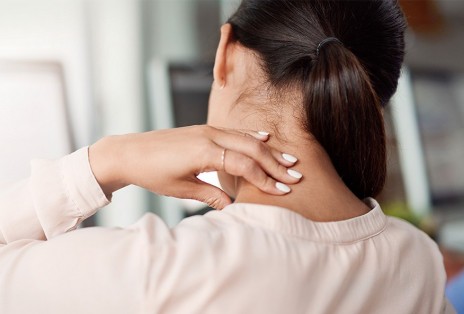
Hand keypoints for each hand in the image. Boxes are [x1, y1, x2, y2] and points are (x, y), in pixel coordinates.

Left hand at [89, 125, 300, 208]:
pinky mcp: (204, 130)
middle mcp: (210, 136)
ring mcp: (208, 130)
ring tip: (288, 160)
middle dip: (275, 163)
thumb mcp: (181, 189)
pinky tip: (265, 138)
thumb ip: (211, 195)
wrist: (129, 152)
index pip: (244, 164)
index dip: (265, 178)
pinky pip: (234, 131)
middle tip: (295, 175)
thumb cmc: (152, 172)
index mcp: (205, 152)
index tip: (282, 190)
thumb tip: (233, 207)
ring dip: (268, 149)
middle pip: (252, 148)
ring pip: (246, 137)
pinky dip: (252, 135)